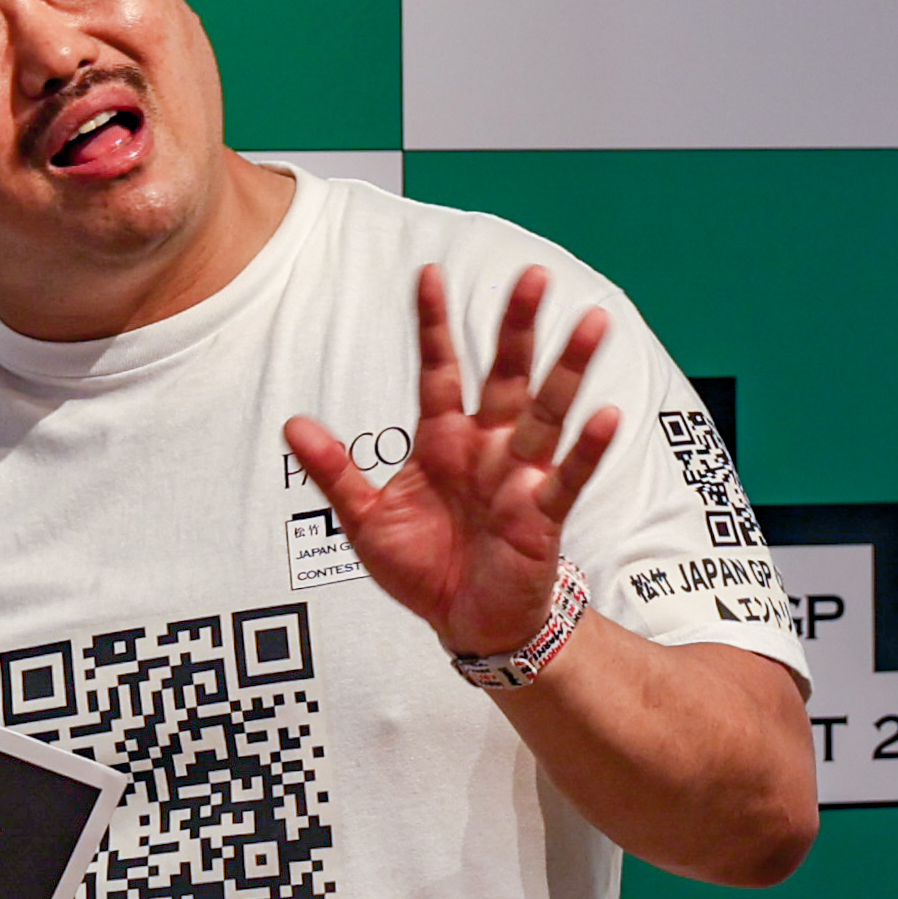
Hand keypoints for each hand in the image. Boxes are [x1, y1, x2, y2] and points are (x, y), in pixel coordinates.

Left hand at [284, 266, 618, 658]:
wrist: (464, 624)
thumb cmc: (424, 568)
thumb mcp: (366, 520)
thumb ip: (335, 471)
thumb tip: (292, 423)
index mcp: (443, 441)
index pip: (439, 370)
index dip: (433, 325)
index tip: (428, 274)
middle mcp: (487, 447)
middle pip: (505, 375)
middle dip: (517, 327)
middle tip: (532, 276)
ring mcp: (519, 477)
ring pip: (547, 411)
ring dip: (568, 370)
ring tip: (591, 322)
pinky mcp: (542, 515)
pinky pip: (567, 476)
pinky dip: (588, 449)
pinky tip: (605, 415)